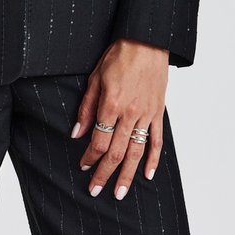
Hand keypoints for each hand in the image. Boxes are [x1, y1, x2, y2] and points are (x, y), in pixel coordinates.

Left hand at [71, 38, 168, 199]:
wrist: (146, 40)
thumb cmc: (118, 55)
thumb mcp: (95, 77)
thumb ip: (86, 107)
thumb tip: (77, 133)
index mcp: (111, 104)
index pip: (98, 140)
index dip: (90, 156)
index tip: (83, 165)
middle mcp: (130, 113)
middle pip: (116, 151)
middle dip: (104, 173)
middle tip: (96, 190)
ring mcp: (146, 114)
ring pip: (136, 151)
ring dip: (127, 175)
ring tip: (120, 193)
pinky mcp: (158, 112)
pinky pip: (157, 140)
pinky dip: (154, 159)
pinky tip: (148, 175)